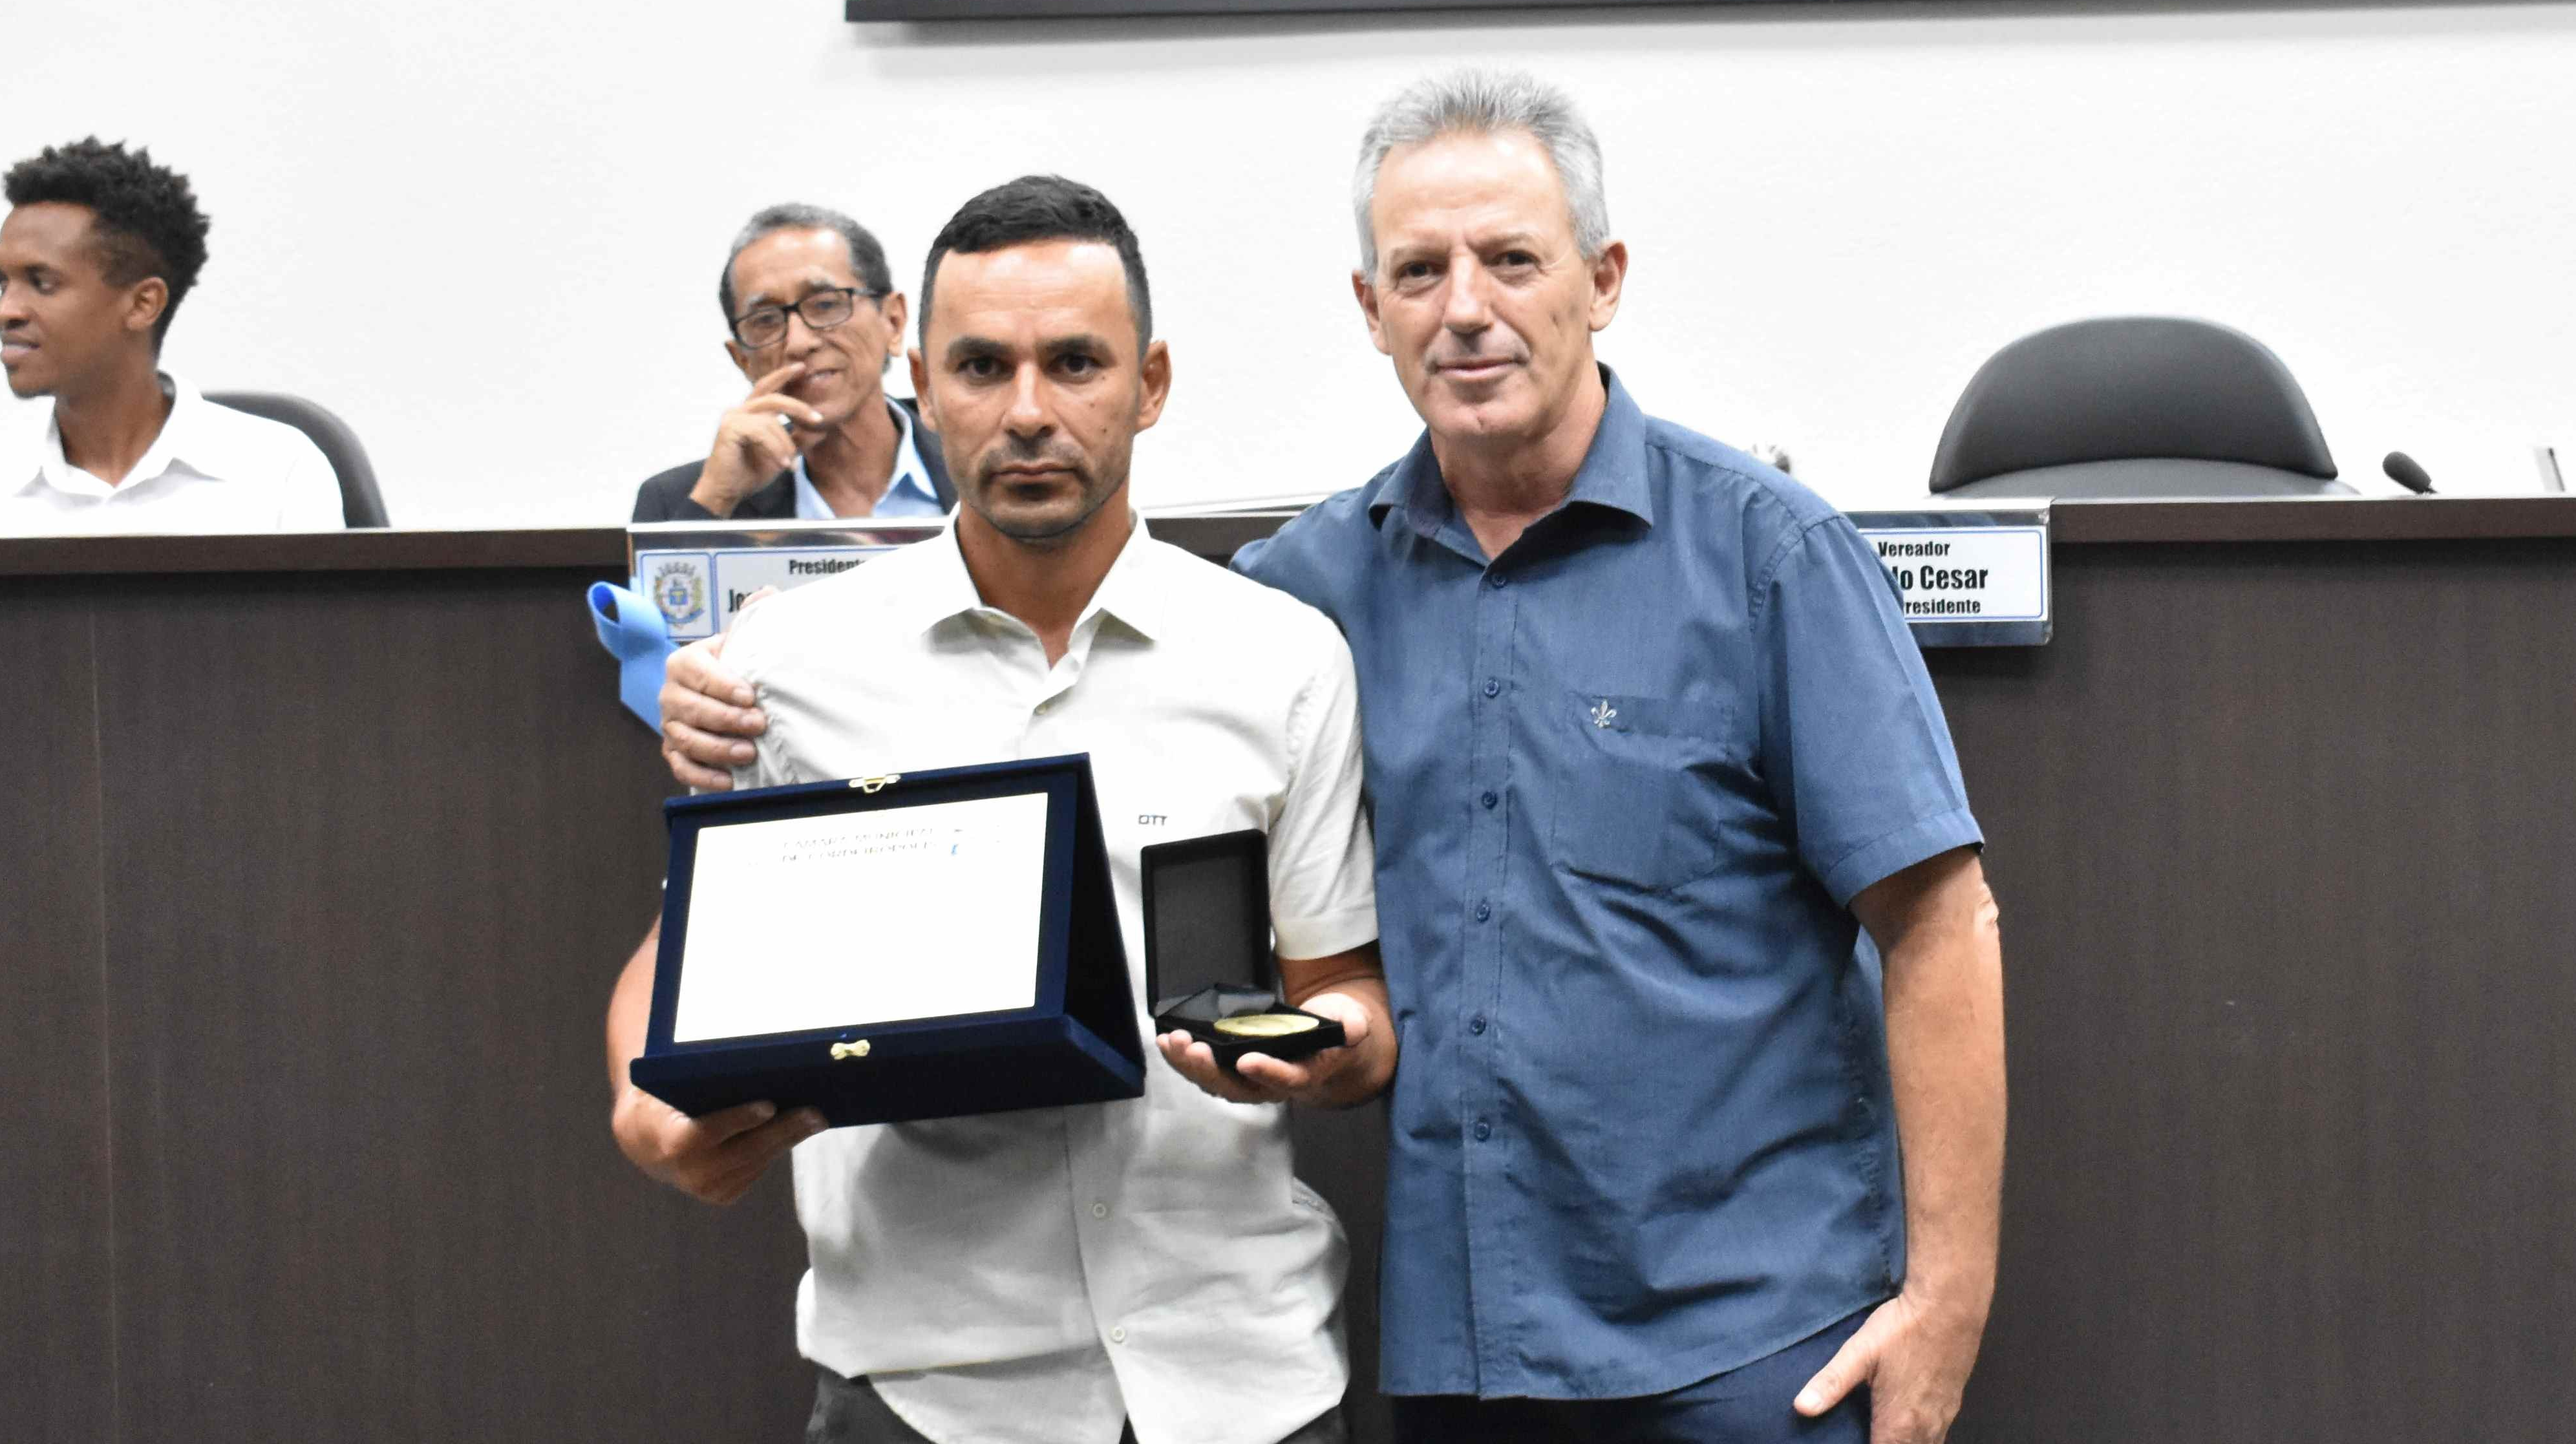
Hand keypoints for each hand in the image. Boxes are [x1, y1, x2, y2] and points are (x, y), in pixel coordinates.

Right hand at [610, 1086, 825, 1205]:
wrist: (647, 1144)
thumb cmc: (664, 1102)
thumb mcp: (667, 1088)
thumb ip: (695, 1078)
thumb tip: (743, 1057)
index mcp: (671, 1141)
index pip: (706, 1132)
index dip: (738, 1119)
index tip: (769, 1105)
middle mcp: (690, 1173)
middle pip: (744, 1150)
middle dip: (783, 1130)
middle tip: (814, 1112)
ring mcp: (708, 1189)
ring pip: (757, 1161)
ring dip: (788, 1140)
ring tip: (816, 1119)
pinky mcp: (723, 1196)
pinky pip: (756, 1170)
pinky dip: (776, 1149)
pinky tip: (797, 1131)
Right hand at [659, 601, 771, 790]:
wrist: (718, 690)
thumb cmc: (732, 666)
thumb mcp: (740, 641)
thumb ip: (752, 620)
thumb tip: (767, 594)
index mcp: (684, 662)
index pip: (698, 673)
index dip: (723, 685)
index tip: (750, 695)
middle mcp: (670, 693)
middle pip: (692, 709)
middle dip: (726, 719)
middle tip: (757, 724)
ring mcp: (670, 725)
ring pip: (686, 739)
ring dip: (717, 748)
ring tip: (748, 753)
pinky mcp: (673, 751)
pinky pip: (681, 767)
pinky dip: (703, 776)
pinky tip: (728, 781)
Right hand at [688, 363, 823, 516]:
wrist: (727, 492)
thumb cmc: (749, 473)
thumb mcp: (781, 454)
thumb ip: (797, 440)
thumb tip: (821, 430)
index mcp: (750, 412)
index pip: (767, 387)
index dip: (783, 375)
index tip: (802, 367)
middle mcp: (740, 410)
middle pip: (773, 398)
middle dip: (798, 406)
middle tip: (817, 417)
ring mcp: (732, 417)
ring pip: (771, 422)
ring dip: (785, 445)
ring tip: (789, 465)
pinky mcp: (730, 428)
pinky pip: (762, 433)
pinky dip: (775, 449)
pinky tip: (782, 464)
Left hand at [1155, 991, 1377, 1106]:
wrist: (1325, 1045)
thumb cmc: (1335, 1032)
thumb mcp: (1351, 1022)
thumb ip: (1352, 1025)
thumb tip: (1352, 1028)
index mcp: (1306, 1074)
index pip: (1287, 1080)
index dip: (1268, 1072)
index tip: (1247, 1060)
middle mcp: (1274, 1085)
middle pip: (1240, 1088)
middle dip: (1212, 1070)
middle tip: (1193, 1047)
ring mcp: (1251, 1080)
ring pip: (1217, 1082)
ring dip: (1191, 1065)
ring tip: (1173, 1042)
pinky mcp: (1233, 1071)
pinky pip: (1206, 1070)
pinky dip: (1184, 1058)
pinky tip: (1167, 1043)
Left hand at [1794, 1288, 1987, 1442]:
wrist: (1949, 1306)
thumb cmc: (1902, 1329)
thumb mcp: (1859, 1353)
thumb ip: (1831, 1383)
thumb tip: (1801, 1407)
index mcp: (1897, 1422)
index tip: (1851, 1439)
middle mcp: (1924, 1428)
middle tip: (1866, 1432)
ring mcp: (1943, 1417)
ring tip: (1885, 1433)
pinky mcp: (1953, 1404)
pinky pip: (1938, 1435)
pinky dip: (1922, 1438)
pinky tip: (1910, 1427)